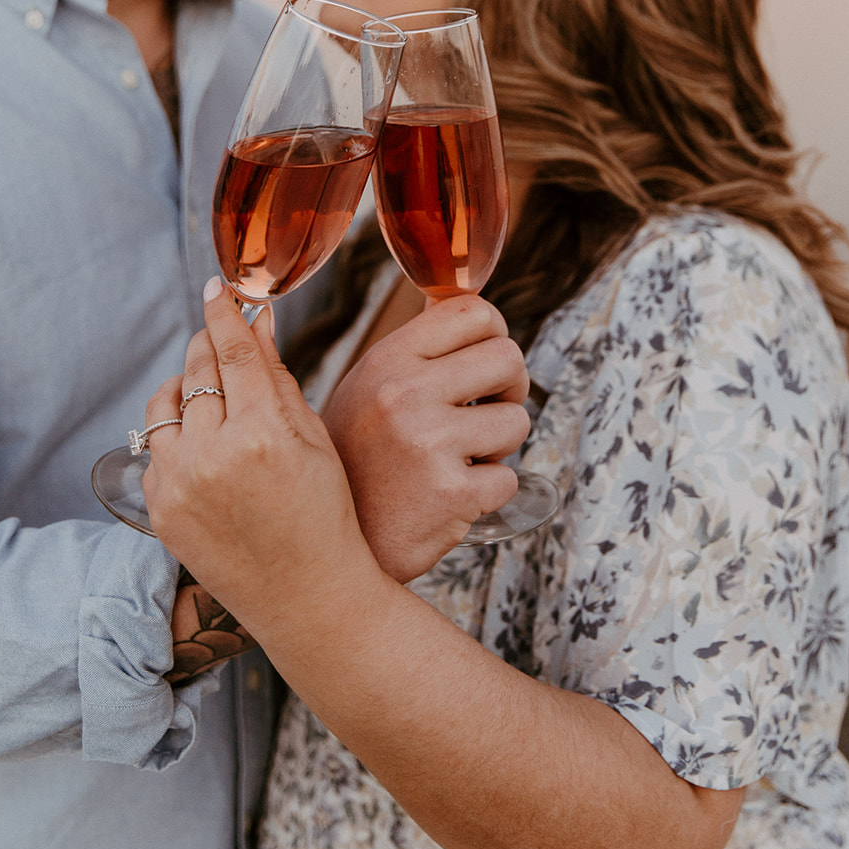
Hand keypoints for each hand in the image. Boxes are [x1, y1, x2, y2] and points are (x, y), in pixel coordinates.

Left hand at [142, 284, 376, 638]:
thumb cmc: (324, 513)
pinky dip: (174, 436)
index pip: (232, 350)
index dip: (222, 312)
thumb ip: (277, 376)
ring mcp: (180, 486)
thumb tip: (255, 320)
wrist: (307, 596)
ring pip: (165, 405)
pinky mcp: (159, 511)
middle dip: (208, 346)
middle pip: (197, 371)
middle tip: (221, 339)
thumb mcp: (312, 438)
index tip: (215, 287)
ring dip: (184, 388)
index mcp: (262, 433)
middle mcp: (213, 456)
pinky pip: (154, 450)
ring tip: (210, 394)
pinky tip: (202, 443)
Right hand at [323, 294, 530, 580]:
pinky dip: (489, 492)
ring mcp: (428, 442)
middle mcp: (405, 393)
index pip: (472, 311)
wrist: (331, 543)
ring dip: (499, 445)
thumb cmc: (357, 461)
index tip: (488, 360)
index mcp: (387, 360)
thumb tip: (468, 306)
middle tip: (488, 410)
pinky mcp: (451, 493)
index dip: (495, 333)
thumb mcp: (368, 388)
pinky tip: (453, 495)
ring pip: (517, 420)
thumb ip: (416, 350)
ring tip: (461, 457)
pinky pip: (508, 479)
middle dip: (510, 388)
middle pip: (508, 358)